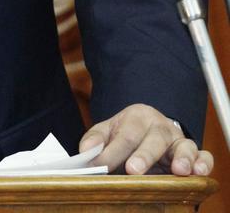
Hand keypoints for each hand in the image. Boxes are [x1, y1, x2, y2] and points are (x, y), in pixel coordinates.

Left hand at [80, 104, 213, 175]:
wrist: (150, 128)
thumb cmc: (128, 133)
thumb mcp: (109, 130)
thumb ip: (95, 139)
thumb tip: (85, 151)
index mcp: (137, 117)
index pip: (125, 135)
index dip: (112, 152)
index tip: (99, 166)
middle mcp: (160, 126)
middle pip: (153, 139)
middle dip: (144, 155)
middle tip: (133, 170)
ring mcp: (178, 139)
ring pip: (183, 146)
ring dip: (181, 158)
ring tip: (178, 170)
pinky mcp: (193, 153)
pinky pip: (203, 156)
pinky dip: (203, 163)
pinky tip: (197, 172)